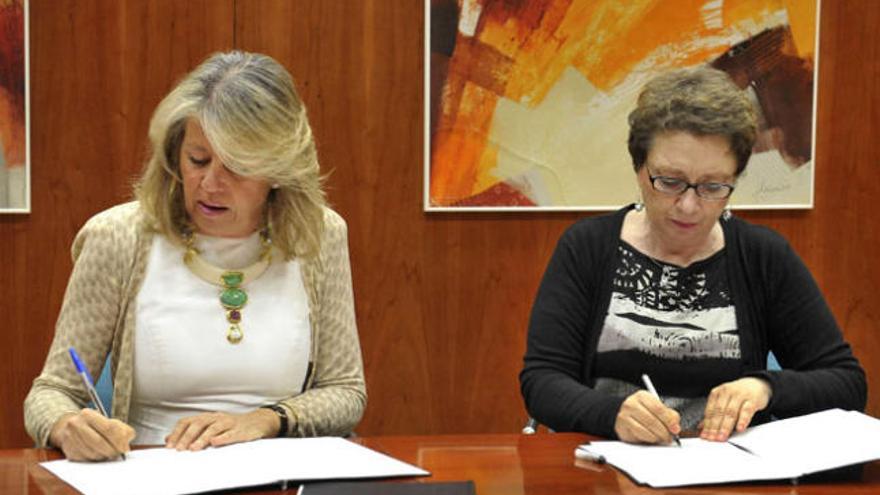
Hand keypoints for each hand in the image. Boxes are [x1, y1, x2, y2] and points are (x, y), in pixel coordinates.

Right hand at [49, 409, 134, 460]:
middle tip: (119, 454)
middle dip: (112, 450)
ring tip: (109, 453)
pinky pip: (85, 460)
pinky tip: (99, 455)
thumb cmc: (95, 426)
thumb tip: (127, 444)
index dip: (119, 440)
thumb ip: (122, 430)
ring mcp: (70, 438)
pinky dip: (96, 460)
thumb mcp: (109, 422)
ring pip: (92, 453)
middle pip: (99, 442)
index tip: (125, 448)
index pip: (109, 428)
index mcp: (88, 414)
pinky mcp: (68, 451)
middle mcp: (76, 425)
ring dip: (104, 456)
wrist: (71, 428)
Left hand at [165, 409, 279, 450]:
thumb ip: (190, 432)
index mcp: (207, 417)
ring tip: (194, 448)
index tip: (170, 445)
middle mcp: (217, 418)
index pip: (188, 421)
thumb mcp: (210, 427)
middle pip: (199, 424)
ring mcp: (229, 423)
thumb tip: (168, 439)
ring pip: (213, 428)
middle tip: (179, 449)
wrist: (258, 422)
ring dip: (202, 438)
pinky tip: (215, 443)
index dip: (178, 432)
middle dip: (187, 437)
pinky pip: (231, 434)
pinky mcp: (241, 431)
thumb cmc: (231, 426)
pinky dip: (222, 438)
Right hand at [614, 390, 680, 443]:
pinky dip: (649, 438)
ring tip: (661, 438)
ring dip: (657, 436)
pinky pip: (639, 435)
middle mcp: (632, 403)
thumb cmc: (644, 413)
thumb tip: (675, 427)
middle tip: (669, 437)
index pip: (658, 408)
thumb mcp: (659, 410)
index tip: (675, 429)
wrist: (627, 417)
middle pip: (652, 420)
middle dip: (664, 431)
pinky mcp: (622, 426)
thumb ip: (670, 416)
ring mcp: (625, 415)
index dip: (669, 420)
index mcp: (642, 396)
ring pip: (646, 429)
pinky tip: (652, 437)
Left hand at [700, 377, 771, 441]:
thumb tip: (701, 428)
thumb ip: (713, 414)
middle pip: (719, 412)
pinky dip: (743, 420)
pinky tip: (740, 428)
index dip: (706, 425)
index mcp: (717, 393)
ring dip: (726, 426)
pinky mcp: (752, 400)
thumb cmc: (738, 394)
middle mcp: (727, 392)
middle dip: (714, 427)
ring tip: (723, 436)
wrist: (756, 384)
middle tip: (712, 438)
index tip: (705, 436)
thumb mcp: (723, 401)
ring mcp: (740, 395)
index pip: (710, 411)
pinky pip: (746, 410)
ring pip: (731, 412)